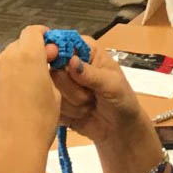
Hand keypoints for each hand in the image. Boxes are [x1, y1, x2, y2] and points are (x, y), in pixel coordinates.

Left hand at [0, 25, 61, 172]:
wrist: (10, 150)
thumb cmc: (39, 123)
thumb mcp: (55, 95)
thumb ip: (49, 71)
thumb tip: (47, 58)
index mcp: (28, 56)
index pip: (33, 31)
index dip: (43, 35)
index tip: (49, 45)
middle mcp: (5, 58)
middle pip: (18, 45)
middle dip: (29, 53)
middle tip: (39, 69)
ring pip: (4, 60)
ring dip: (14, 67)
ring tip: (23, 88)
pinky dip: (1, 80)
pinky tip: (7, 99)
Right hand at [53, 42, 168, 172]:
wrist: (120, 130)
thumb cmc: (122, 100)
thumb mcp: (113, 85)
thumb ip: (92, 74)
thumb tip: (72, 61)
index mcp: (83, 50)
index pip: (60, 43)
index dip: (56, 53)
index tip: (66, 68)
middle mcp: (68, 63)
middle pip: (53, 70)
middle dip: (72, 88)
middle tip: (91, 95)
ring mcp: (60, 83)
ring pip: (52, 90)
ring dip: (74, 103)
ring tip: (89, 105)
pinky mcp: (55, 101)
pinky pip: (50, 106)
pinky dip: (68, 114)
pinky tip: (80, 114)